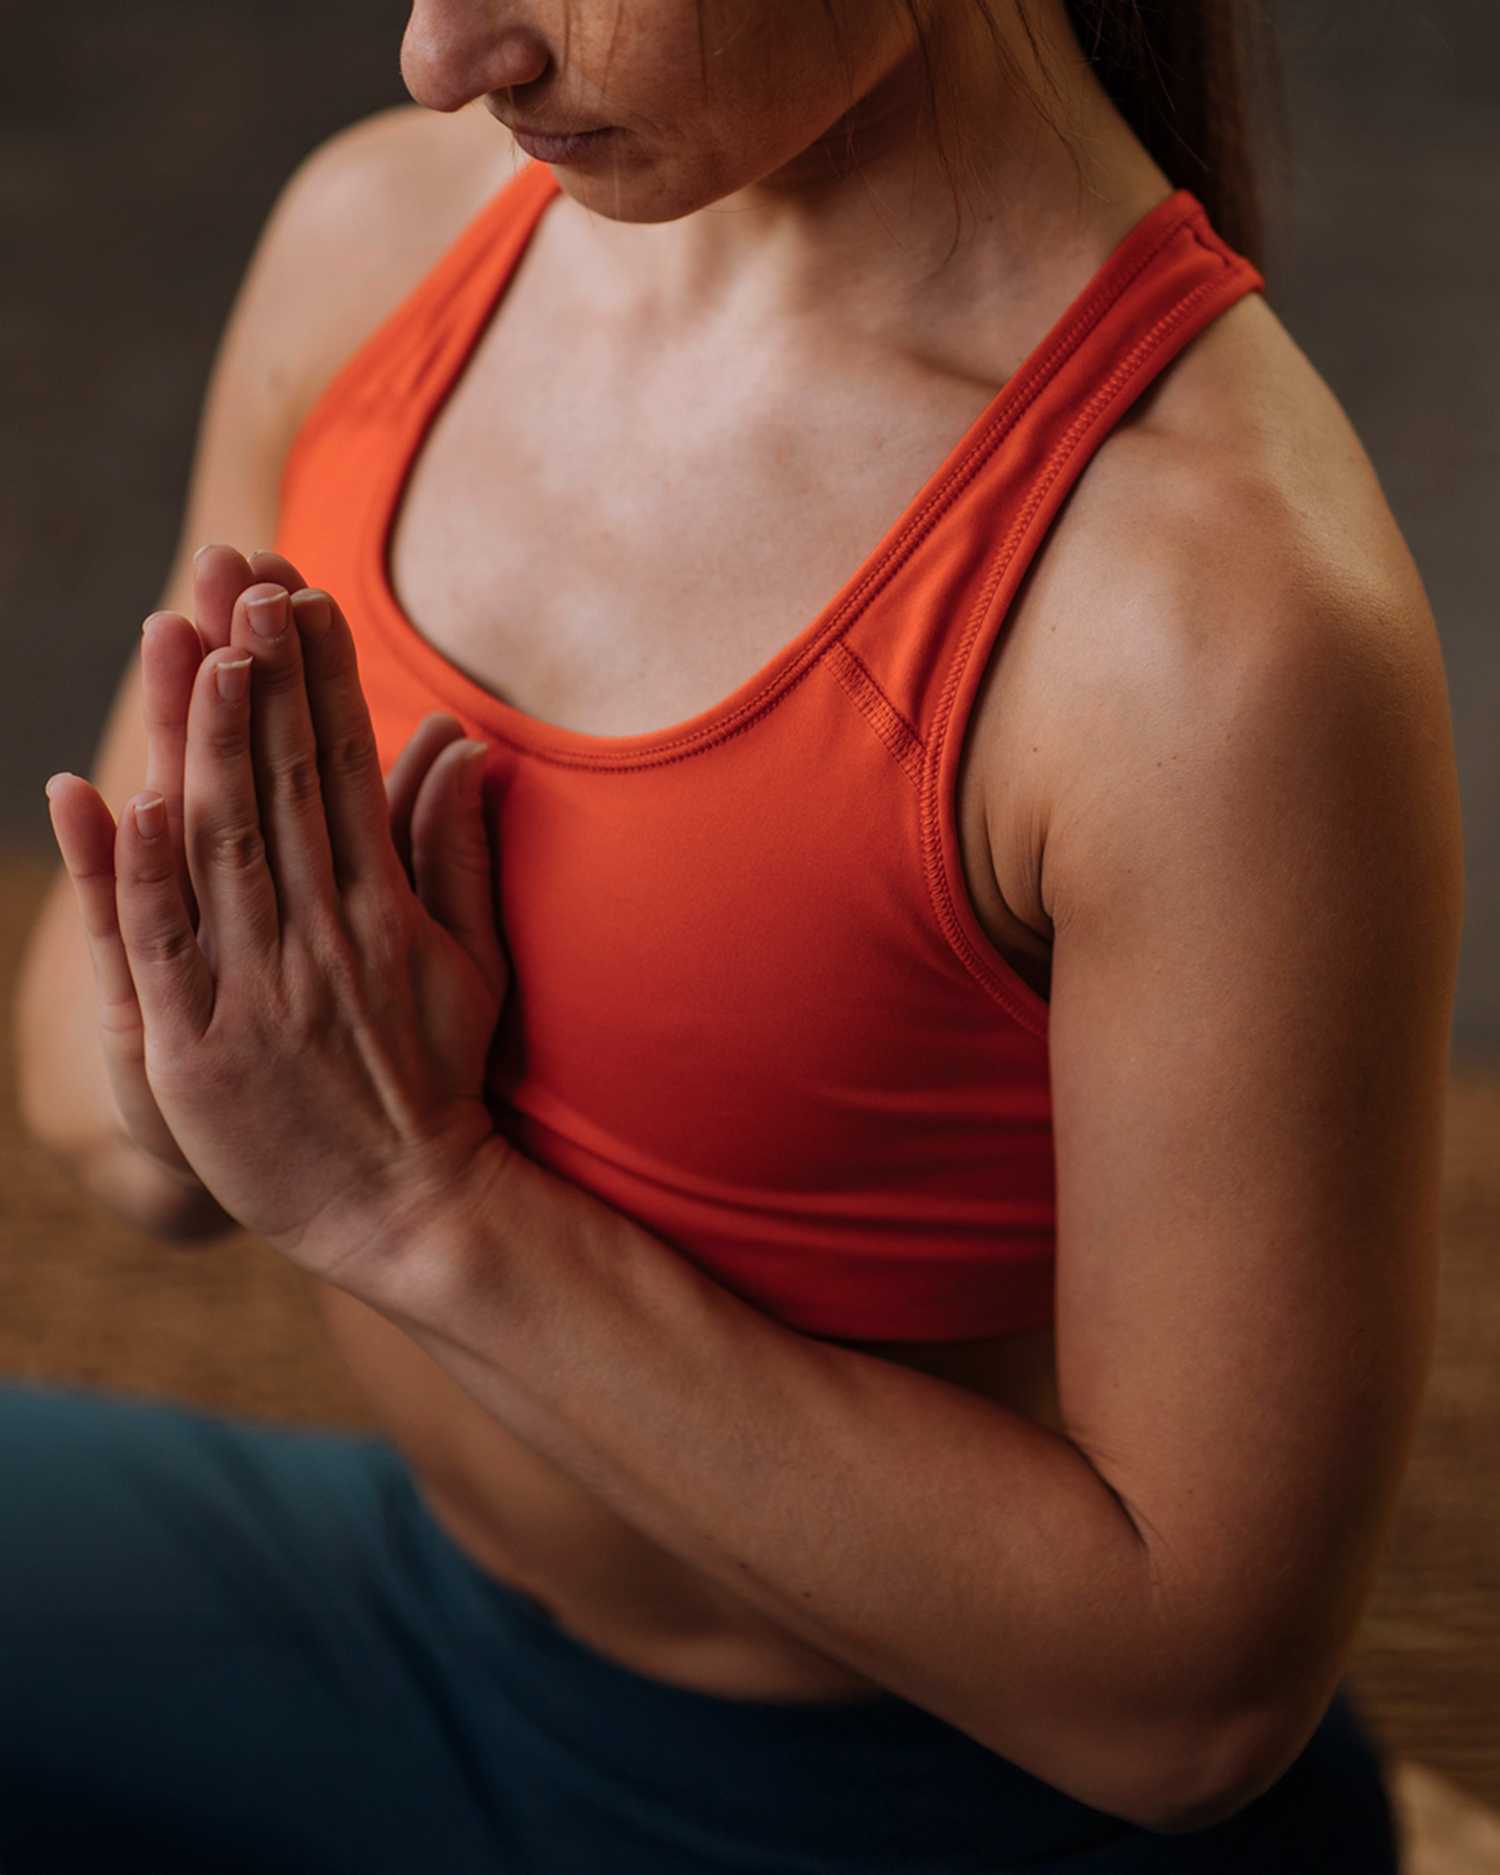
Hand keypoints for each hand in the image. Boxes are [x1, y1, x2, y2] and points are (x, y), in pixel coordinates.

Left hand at [44, 549, 508, 1286]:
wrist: (408, 1207)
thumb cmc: (440, 1080)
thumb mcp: (473, 961)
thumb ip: (459, 853)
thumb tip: (466, 748)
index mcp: (385, 907)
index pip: (346, 768)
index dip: (322, 678)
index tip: (302, 596)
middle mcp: (322, 935)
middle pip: (279, 782)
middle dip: (257, 673)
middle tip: (240, 577)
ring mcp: (258, 992)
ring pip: (219, 843)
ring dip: (197, 738)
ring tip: (183, 640)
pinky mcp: (197, 1053)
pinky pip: (161, 946)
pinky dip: (140, 872)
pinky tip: (130, 795)